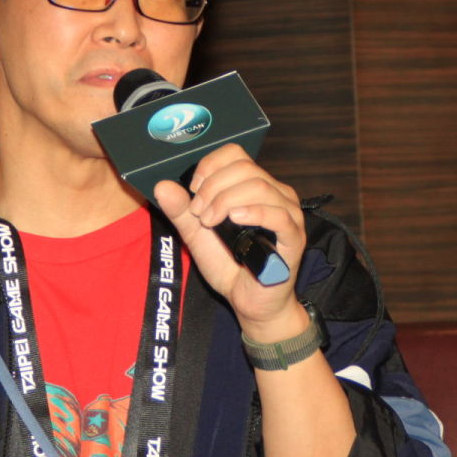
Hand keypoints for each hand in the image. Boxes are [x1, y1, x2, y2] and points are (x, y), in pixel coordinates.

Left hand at [152, 144, 306, 332]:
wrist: (249, 301)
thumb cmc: (229, 265)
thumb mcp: (196, 234)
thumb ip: (181, 210)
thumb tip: (162, 186)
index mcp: (253, 186)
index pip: (235, 154)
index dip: (210, 166)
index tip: (193, 189)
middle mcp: (275, 193)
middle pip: (244, 168)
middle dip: (212, 187)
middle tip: (199, 213)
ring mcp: (287, 214)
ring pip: (259, 186)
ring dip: (226, 200)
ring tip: (210, 222)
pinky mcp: (294, 237)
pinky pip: (279, 215)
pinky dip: (255, 211)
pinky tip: (236, 218)